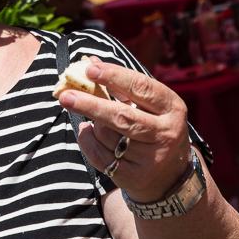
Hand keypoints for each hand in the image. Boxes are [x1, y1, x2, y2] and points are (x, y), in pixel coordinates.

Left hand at [56, 57, 190, 202]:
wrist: (169, 176)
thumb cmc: (152, 128)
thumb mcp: (146, 105)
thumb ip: (119, 85)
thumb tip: (89, 61)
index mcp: (172, 108)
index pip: (141, 87)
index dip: (114, 77)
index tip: (89, 69)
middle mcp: (166, 133)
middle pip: (122, 117)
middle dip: (91, 105)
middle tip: (65, 95)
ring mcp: (152, 158)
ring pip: (108, 136)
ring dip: (92, 124)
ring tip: (91, 119)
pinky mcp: (136, 177)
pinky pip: (100, 156)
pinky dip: (87, 141)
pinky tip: (87, 132)